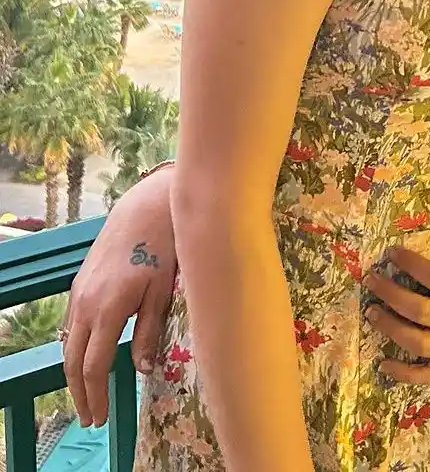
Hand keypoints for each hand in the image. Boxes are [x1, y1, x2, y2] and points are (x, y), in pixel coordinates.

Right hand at [62, 169, 176, 426]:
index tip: (100, 419)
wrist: (147, 205)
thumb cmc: (163, 246)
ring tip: (88, 394)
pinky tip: (86, 355)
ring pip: (69, 342)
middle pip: (73, 360)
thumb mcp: (162, 291)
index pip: (93, 366)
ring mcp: (79, 291)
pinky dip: (75, 347)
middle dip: (79, 393)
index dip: (96, 396)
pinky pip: (71, 323)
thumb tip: (142, 369)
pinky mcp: (81, 281)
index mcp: (107, 309)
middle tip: (90, 417)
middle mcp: (85, 303)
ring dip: (74, 372)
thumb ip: (149, 331)